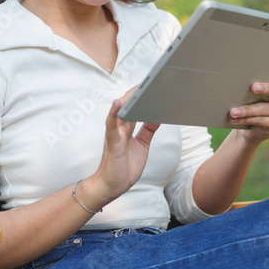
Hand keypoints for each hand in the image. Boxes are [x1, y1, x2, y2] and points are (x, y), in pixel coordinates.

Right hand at [84, 88, 160, 207]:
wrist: (113, 187)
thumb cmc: (124, 167)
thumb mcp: (142, 145)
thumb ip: (148, 130)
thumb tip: (158, 116)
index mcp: (127, 128)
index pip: (135, 107)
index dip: (142, 96)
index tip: (154, 84)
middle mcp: (120, 128)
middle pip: (128, 105)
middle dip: (137, 93)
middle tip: (150, 81)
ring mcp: (115, 134)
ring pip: (120, 112)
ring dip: (128, 99)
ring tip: (137, 87)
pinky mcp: (111, 143)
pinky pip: (111, 126)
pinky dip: (114, 114)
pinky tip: (117, 103)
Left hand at [227, 46, 268, 143]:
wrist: (247, 129)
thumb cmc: (249, 104)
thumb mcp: (253, 92)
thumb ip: (257, 82)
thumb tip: (245, 75)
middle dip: (266, 88)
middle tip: (253, 87)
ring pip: (266, 108)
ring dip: (247, 110)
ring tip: (233, 111)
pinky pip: (263, 120)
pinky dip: (247, 119)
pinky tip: (235, 119)